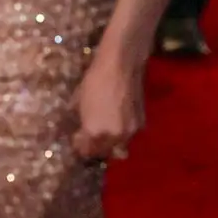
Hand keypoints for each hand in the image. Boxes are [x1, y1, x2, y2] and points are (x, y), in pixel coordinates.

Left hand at [72, 42, 145, 162]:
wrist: (121, 65)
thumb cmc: (95, 79)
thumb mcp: (78, 101)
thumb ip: (78, 120)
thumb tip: (77, 128)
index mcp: (94, 132)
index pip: (84, 150)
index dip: (79, 145)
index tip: (77, 137)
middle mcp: (112, 137)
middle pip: (102, 152)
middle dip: (94, 146)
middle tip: (89, 137)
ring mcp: (129, 133)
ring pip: (117, 147)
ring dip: (109, 143)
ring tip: (104, 132)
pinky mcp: (140, 124)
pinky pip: (128, 137)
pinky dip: (121, 134)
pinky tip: (117, 123)